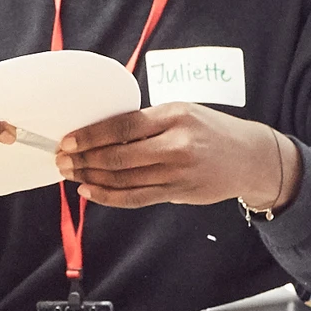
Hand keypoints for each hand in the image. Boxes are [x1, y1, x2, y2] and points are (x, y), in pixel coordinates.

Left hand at [57, 106, 297, 211]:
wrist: (249, 158)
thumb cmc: (209, 130)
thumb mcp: (182, 112)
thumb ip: (147, 122)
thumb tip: (101, 132)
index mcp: (174, 116)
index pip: (123, 127)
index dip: (91, 136)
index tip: (68, 140)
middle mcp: (175, 145)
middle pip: (119, 156)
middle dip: (84, 159)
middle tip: (61, 160)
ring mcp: (177, 173)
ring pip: (124, 179)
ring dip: (91, 178)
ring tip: (71, 175)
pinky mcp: (178, 194)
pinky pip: (136, 198)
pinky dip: (109, 196)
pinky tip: (91, 191)